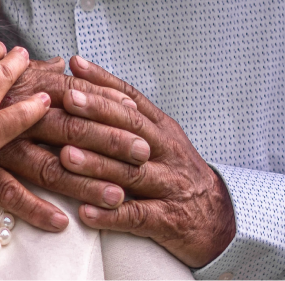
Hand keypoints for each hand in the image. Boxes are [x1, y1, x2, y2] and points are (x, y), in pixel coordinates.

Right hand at [0, 58, 148, 231]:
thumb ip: (33, 71)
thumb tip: (61, 62)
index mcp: (23, 87)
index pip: (76, 95)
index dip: (108, 107)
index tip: (138, 120)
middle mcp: (13, 113)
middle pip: (72, 129)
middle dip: (110, 143)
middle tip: (142, 156)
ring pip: (49, 164)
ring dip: (85, 182)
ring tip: (116, 196)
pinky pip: (12, 193)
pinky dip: (37, 208)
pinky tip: (62, 222)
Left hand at [60, 56, 235, 267]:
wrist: (219, 218)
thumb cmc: (178, 173)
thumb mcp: (162, 139)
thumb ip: (130, 116)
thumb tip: (90, 84)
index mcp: (163, 130)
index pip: (132, 99)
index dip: (104, 81)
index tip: (75, 66)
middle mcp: (167, 152)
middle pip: (132, 128)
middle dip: (98, 113)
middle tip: (68, 100)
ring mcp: (169, 185)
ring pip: (131, 172)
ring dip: (97, 164)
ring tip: (65, 156)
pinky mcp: (167, 219)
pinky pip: (137, 217)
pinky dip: (110, 215)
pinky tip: (84, 212)